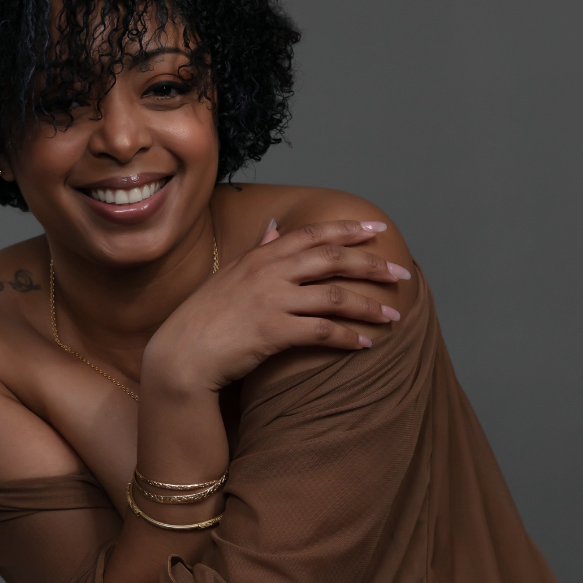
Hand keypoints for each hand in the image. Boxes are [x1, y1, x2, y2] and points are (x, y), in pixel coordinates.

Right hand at [142, 219, 409, 394]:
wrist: (181, 354)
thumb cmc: (204, 318)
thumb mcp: (230, 276)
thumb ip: (259, 251)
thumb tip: (276, 228)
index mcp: (262, 257)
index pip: (314, 235)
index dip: (348, 230)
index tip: (378, 228)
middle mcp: (269, 273)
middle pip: (333, 260)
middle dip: (372, 264)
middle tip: (400, 273)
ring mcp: (271, 301)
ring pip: (335, 296)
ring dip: (369, 305)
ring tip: (393, 315)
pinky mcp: (273, 332)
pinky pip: (322, 332)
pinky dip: (348, 337)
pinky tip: (365, 344)